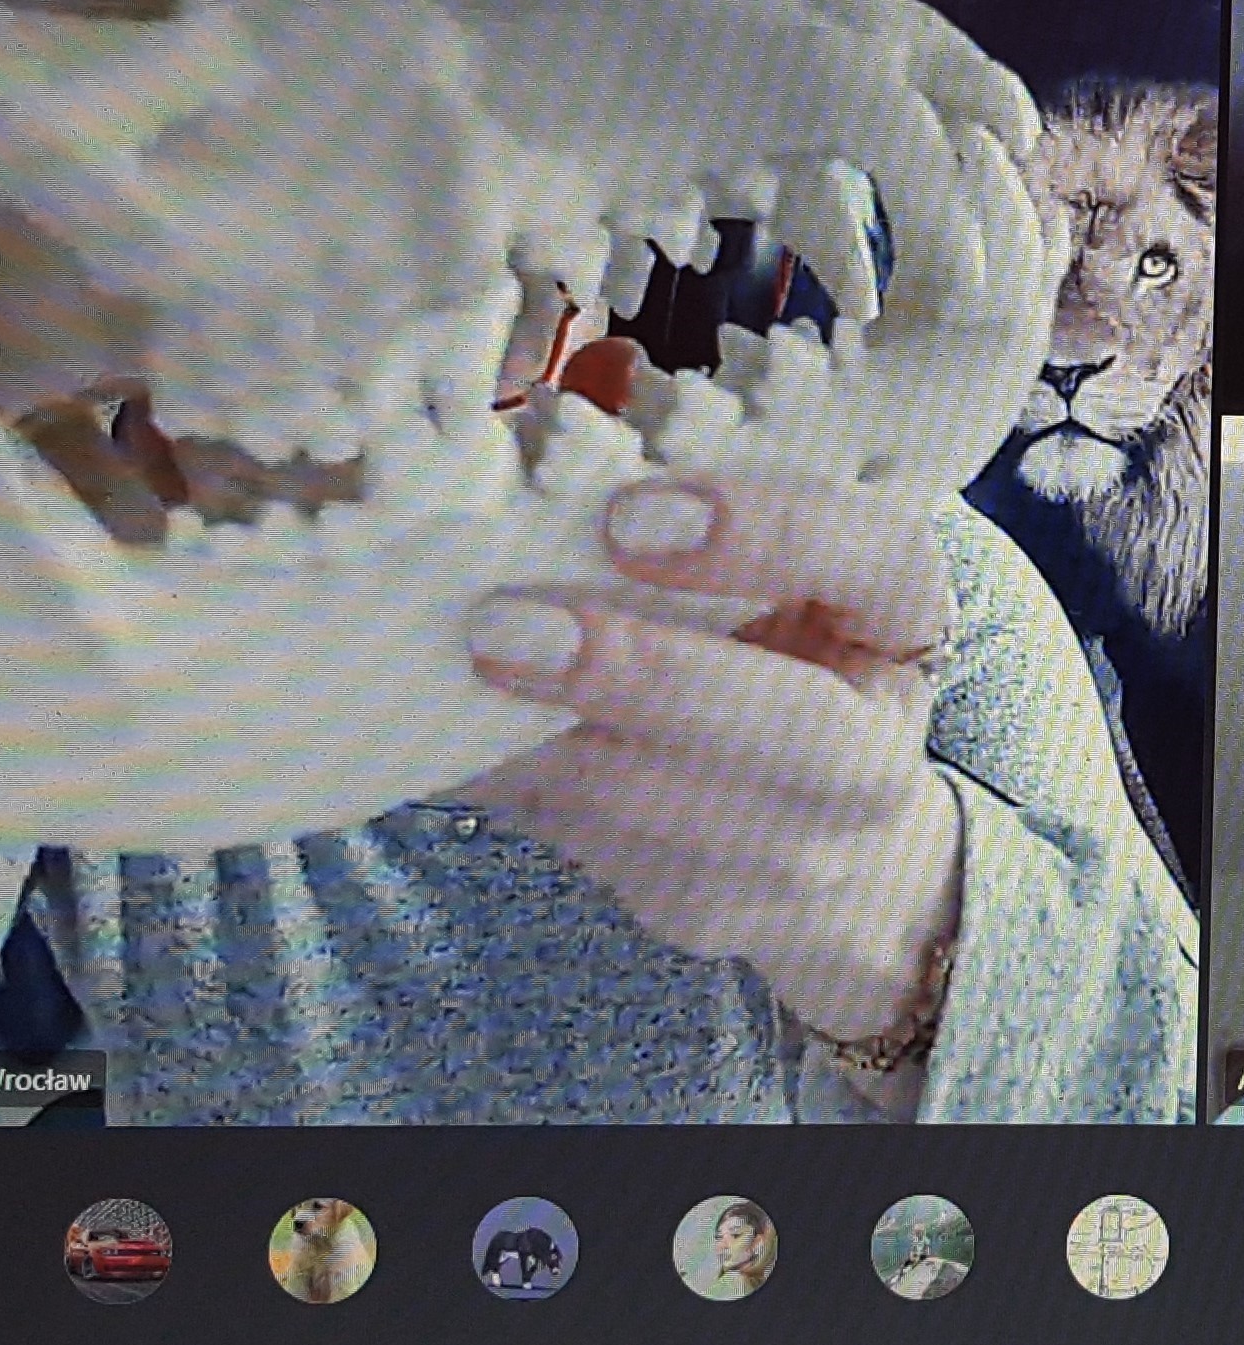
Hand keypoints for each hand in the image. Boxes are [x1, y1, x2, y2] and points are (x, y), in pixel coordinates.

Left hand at [465, 465, 962, 1061]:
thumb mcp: (781, 571)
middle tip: (503, 625)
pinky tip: (444, 736)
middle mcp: (874, 747)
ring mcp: (800, 851)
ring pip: (680, 813)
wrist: (843, 854)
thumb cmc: (779, 653)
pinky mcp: (708, 910)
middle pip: (795, 727)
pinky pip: (599, 853)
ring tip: (452, 681)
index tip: (625, 512)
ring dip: (552, 748)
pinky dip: (515, 788)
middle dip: (644, 677)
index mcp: (900, 618)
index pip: (877, 558)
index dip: (765, 534)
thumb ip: (694, 509)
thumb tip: (554, 433)